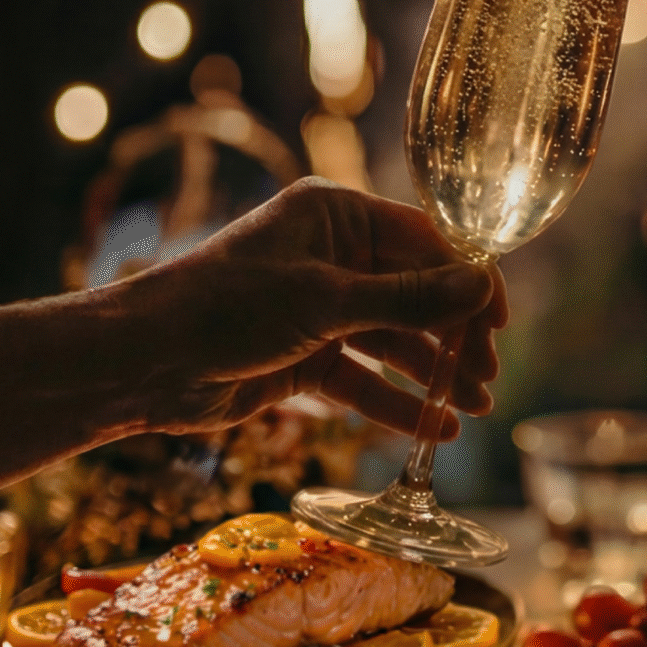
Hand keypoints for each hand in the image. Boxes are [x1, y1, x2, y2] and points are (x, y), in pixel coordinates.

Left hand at [114, 178, 505, 434]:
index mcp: (335, 215)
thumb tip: (482, 286)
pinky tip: (434, 431)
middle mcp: (332, 256)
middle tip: (487, 378)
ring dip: (432, 375)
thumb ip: (407, 299)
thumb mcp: (325, 302)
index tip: (501, 322)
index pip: (425, 240)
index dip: (469, 280)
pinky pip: (364, 379)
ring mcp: (318, 309)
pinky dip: (396, 404)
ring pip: (393, 341)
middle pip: (416, 294)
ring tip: (473, 410)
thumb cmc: (226, 307)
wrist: (144, 361)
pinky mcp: (304, 357)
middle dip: (454, 337)